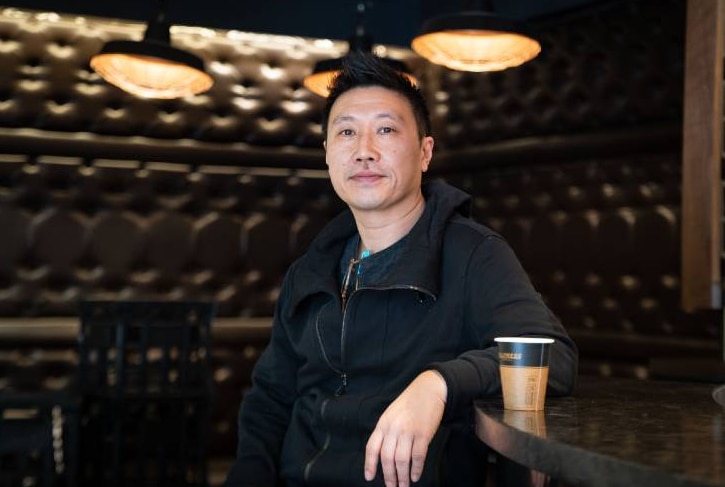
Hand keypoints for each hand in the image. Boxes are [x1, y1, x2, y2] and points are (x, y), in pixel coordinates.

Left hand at [364, 370, 446, 486]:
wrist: (429, 389)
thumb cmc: (410, 402)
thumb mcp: (391, 414)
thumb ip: (386, 431)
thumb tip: (383, 453)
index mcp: (383, 423)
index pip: (372, 447)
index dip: (369, 464)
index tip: (369, 477)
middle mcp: (393, 428)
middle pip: (387, 458)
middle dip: (389, 476)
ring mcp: (408, 431)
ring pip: (402, 460)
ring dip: (402, 476)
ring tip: (403, 486)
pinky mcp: (423, 434)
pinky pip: (418, 456)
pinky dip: (416, 469)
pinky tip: (415, 476)